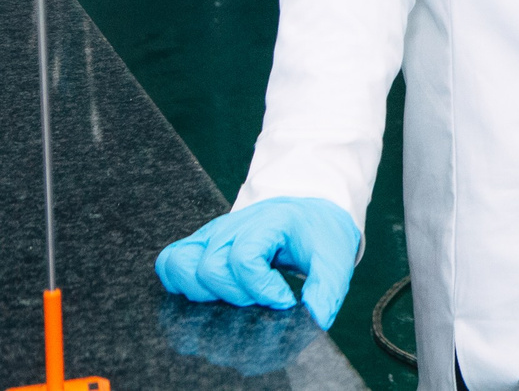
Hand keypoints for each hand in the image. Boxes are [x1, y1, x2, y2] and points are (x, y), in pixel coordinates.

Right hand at [156, 196, 360, 328]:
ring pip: (181, 264)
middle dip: (235, 295)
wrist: (311, 212)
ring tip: (233, 296)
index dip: (261, 289)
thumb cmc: (319, 236)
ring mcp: (213, 233)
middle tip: (260, 299)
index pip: (244, 258)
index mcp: (269, 222)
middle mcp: (234, 225)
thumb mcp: (335, 259)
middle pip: (209, 268)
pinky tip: (210, 293)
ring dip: (203, 292)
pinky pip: (170, 261)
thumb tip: (315, 318)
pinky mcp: (201, 243)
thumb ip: (327, 289)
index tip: (284, 300)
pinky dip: (180, 282)